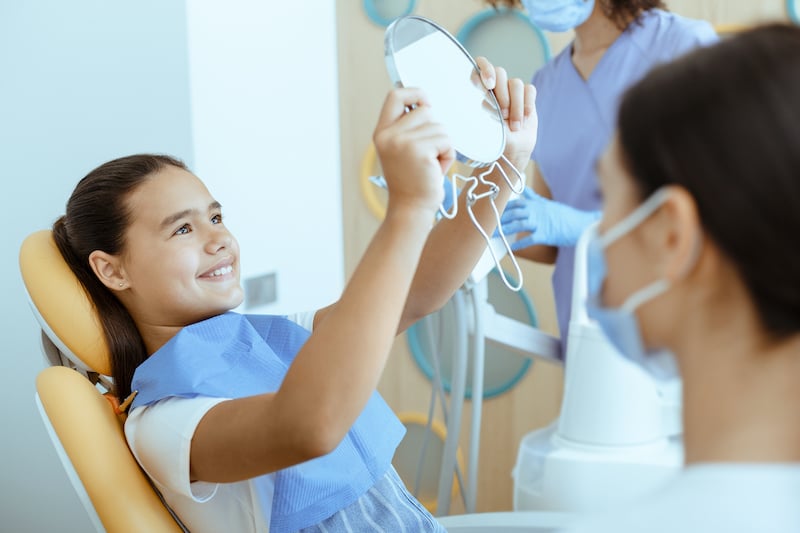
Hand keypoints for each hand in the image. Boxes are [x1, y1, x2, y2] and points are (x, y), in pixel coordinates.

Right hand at [373, 88, 454, 213]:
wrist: (410, 209)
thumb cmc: (412, 180)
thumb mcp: (401, 150)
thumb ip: (407, 128)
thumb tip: (426, 103)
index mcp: (381, 132)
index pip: (395, 95)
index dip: (415, 93)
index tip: (427, 103)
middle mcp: (388, 135)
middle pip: (425, 110)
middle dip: (435, 130)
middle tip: (428, 154)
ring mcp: (402, 142)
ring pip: (439, 127)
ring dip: (443, 146)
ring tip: (431, 164)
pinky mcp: (419, 151)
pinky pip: (446, 141)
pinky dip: (448, 156)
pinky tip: (436, 170)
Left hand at [475, 57, 537, 169]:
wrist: (511, 150)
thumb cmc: (492, 139)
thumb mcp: (483, 127)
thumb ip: (482, 113)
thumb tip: (479, 103)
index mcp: (480, 89)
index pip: (480, 66)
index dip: (485, 69)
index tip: (487, 85)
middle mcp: (496, 86)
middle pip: (500, 72)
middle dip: (502, 94)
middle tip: (502, 115)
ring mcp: (512, 90)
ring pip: (516, 83)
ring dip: (516, 105)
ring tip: (514, 126)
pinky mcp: (527, 95)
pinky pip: (529, 90)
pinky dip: (527, 104)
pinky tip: (525, 119)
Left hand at [500, 187, 600, 248]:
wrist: (579, 225)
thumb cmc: (563, 215)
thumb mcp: (547, 203)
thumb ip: (533, 197)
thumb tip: (524, 190)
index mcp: (535, 203)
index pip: (514, 204)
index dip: (502, 209)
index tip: (492, 213)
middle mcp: (536, 211)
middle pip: (513, 214)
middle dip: (499, 220)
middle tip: (487, 226)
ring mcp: (540, 223)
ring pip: (518, 225)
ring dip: (504, 230)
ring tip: (493, 235)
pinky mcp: (545, 235)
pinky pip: (529, 239)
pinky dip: (519, 244)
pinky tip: (510, 248)